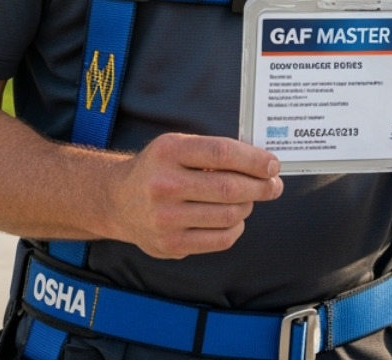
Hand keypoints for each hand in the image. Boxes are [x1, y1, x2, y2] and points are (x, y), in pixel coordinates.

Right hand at [106, 133, 283, 259]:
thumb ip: (213, 152)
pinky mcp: (171, 245)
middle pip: (229, 187)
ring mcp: (166, 218)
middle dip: (260, 187)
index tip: (272, 164)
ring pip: (229, 215)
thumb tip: (261, 165)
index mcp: (168, 152)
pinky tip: (232, 219)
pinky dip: (235, 228)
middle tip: (273, 185)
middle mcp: (164, 184)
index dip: (254, 160)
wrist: (118, 200)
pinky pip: (221, 239)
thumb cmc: (157, 169)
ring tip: (247, 200)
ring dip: (247, 207)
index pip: (222, 153)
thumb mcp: (176, 146)